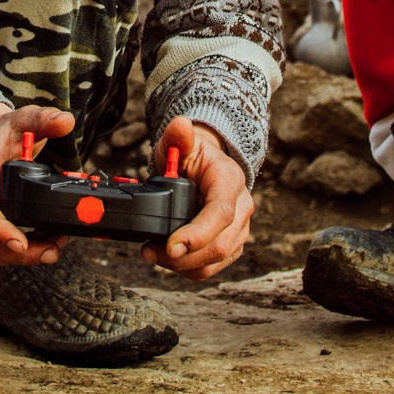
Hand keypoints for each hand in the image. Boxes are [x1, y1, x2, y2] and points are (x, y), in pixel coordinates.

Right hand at [0, 102, 73, 266]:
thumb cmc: (4, 132)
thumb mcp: (25, 119)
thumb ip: (45, 119)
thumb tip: (65, 122)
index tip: (20, 243)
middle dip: (16, 251)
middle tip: (51, 252)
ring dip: (18, 256)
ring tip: (52, 250)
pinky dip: (13, 253)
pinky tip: (40, 248)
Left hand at [141, 117, 252, 280]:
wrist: (205, 166)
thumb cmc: (191, 156)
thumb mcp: (180, 143)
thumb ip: (178, 136)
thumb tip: (180, 125)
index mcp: (230, 182)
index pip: (221, 214)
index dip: (197, 234)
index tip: (171, 247)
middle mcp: (242, 207)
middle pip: (220, 245)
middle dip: (184, 256)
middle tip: (151, 252)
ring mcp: (240, 228)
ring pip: (217, 261)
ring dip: (183, 266)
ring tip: (154, 254)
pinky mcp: (232, 244)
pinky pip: (214, 267)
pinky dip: (189, 268)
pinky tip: (168, 258)